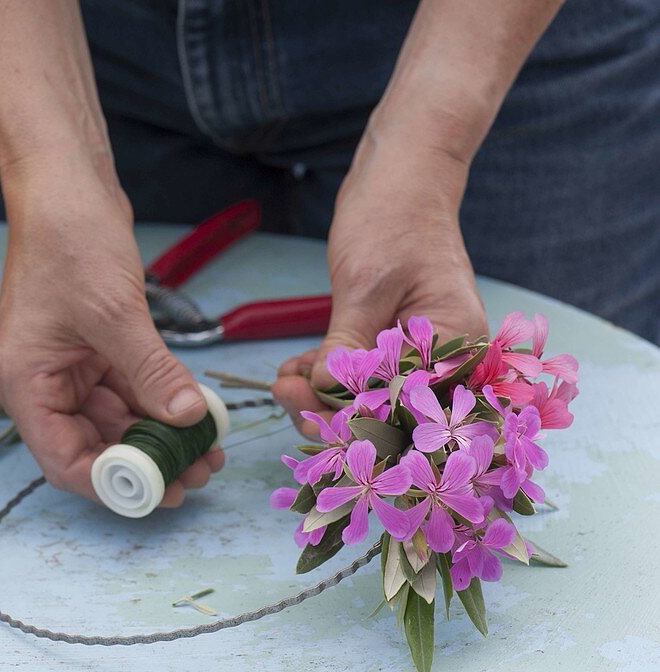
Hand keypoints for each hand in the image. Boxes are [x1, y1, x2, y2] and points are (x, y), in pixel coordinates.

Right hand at [0, 167, 223, 505]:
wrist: (67, 183)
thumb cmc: (69, 239)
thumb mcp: (114, 313)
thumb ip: (152, 372)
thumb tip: (187, 421)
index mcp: (23, 382)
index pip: (63, 460)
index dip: (114, 483)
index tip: (164, 490)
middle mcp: (39, 382)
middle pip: (92, 445)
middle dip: (145, 461)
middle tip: (197, 474)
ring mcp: (65, 366)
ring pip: (114, 420)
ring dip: (158, 435)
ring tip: (207, 449)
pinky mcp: (91, 348)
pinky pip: (126, 389)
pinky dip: (157, 403)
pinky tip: (194, 414)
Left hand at [272, 133, 487, 438]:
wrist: (399, 180)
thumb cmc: (393, 220)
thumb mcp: (364, 286)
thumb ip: (348, 344)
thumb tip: (326, 393)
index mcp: (456, 346)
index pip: (408, 407)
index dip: (358, 423)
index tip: (311, 420)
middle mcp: (444, 358)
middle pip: (388, 411)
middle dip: (333, 411)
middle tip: (287, 396)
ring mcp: (418, 352)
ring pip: (368, 396)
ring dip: (322, 396)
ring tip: (283, 382)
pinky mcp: (391, 344)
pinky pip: (360, 375)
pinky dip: (327, 377)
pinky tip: (294, 372)